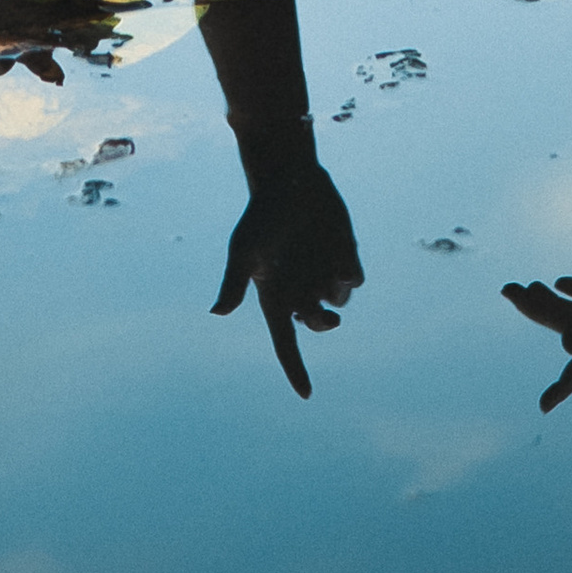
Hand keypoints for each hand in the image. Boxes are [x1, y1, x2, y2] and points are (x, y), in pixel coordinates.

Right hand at [212, 142, 363, 398]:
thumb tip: (217, 314)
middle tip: (326, 317)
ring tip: (326, 268)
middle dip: (323, 324)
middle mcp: (301, 290)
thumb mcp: (243, 248)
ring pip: (338, 302)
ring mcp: (323, 273)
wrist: (288, 178)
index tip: (307, 394)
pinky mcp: (343, 255)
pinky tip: (339, 257)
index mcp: (275, 296)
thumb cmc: (261, 214)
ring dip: (335, 295)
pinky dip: (349, 275)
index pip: (286, 343)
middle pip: (318, 324)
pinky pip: (354, 279)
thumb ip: (234, 282)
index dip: (296, 369)